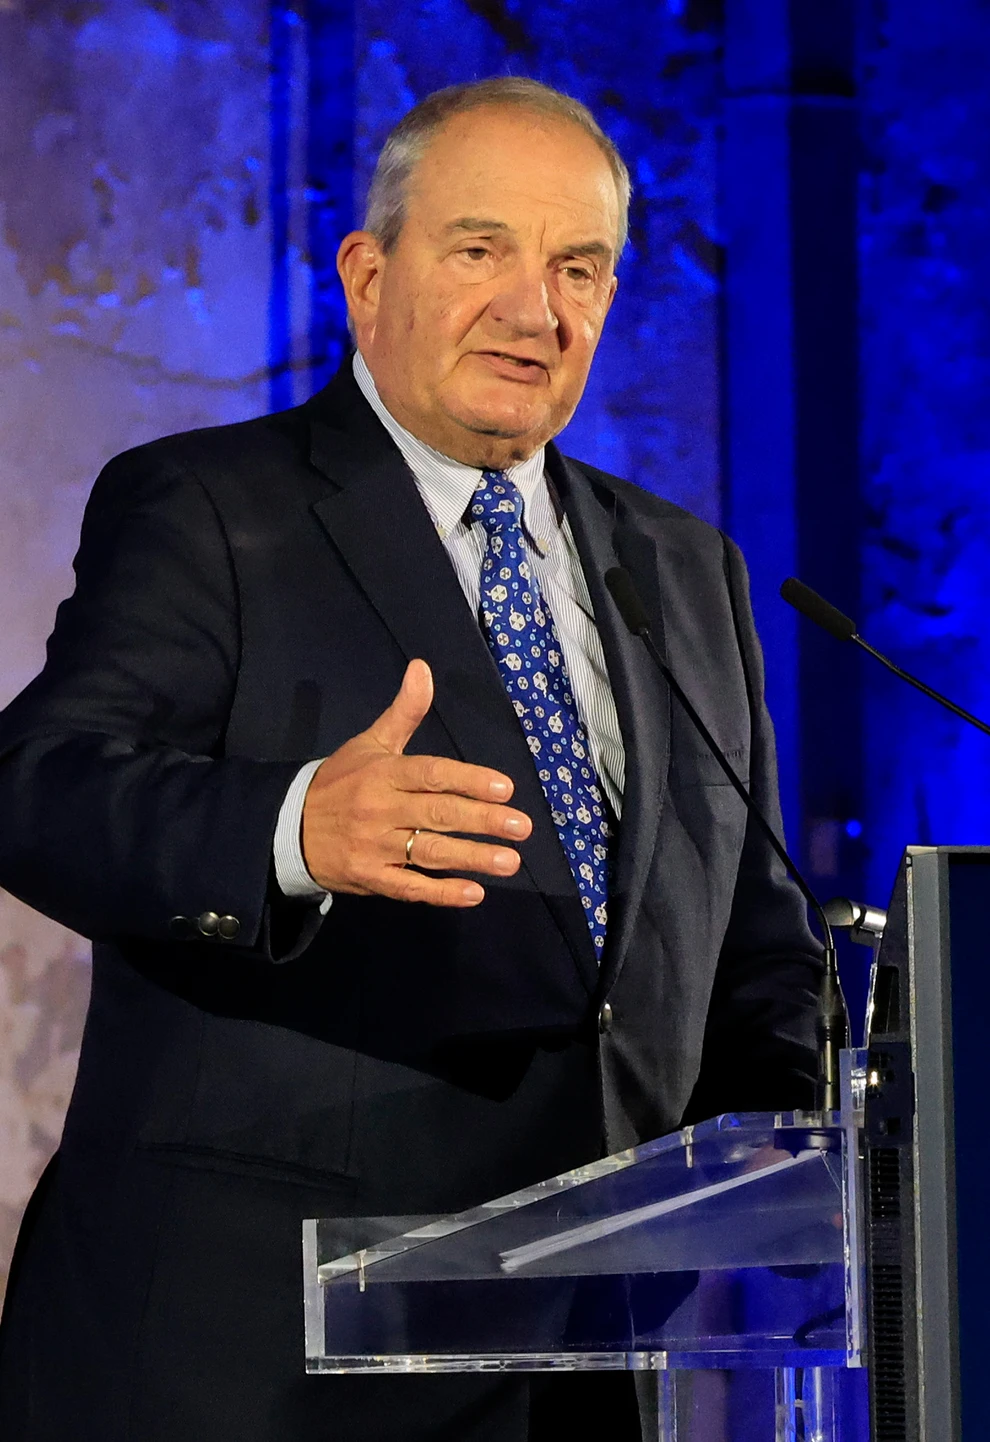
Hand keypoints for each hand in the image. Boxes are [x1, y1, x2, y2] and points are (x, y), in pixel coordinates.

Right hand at [301, 659, 531, 905]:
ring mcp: (374, 847)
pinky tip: (473, 893)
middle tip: (521, 826)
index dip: (468, 781)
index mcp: (383, 773)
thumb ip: (404, 710)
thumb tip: (423, 668)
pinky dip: (441, 893)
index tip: (504, 788)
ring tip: (510, 861)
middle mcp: (380, 809)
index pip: (431, 775)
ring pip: (429, 853)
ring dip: (471, 858)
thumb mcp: (370, 742)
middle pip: (437, 814)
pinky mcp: (370, 879)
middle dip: (482, 820)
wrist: (289, 827)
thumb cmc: (341, 781)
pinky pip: (409, 887)